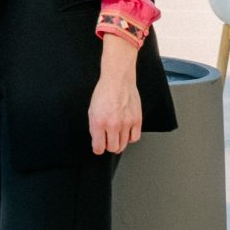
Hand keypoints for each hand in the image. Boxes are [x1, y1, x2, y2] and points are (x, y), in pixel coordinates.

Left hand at [89, 39, 142, 154]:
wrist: (118, 80)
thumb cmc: (104, 92)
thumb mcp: (92, 110)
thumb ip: (94, 127)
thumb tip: (97, 140)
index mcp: (99, 122)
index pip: (99, 147)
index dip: (98, 149)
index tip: (98, 148)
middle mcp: (113, 124)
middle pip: (113, 148)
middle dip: (109, 147)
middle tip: (108, 142)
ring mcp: (126, 123)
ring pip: (124, 145)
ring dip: (119, 143)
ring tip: (117, 137)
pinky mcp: (137, 120)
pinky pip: (135, 138)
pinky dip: (130, 138)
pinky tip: (126, 133)